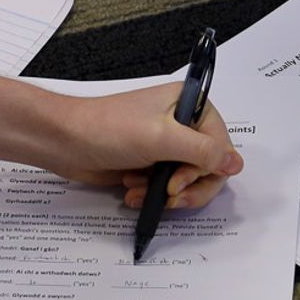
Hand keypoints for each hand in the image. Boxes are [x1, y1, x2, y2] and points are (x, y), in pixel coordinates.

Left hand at [43, 83, 242, 211]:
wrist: (64, 142)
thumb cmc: (108, 129)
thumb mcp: (161, 138)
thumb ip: (203, 151)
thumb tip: (236, 164)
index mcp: (189, 104)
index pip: (220, 145)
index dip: (205, 169)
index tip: (179, 181)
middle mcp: (181, 124)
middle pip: (208, 168)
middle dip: (187, 187)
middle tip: (167, 195)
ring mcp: (165, 145)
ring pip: (188, 182)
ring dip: (166, 194)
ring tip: (140, 191)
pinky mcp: (149, 164)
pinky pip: (166, 188)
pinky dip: (152, 195)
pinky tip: (132, 193)